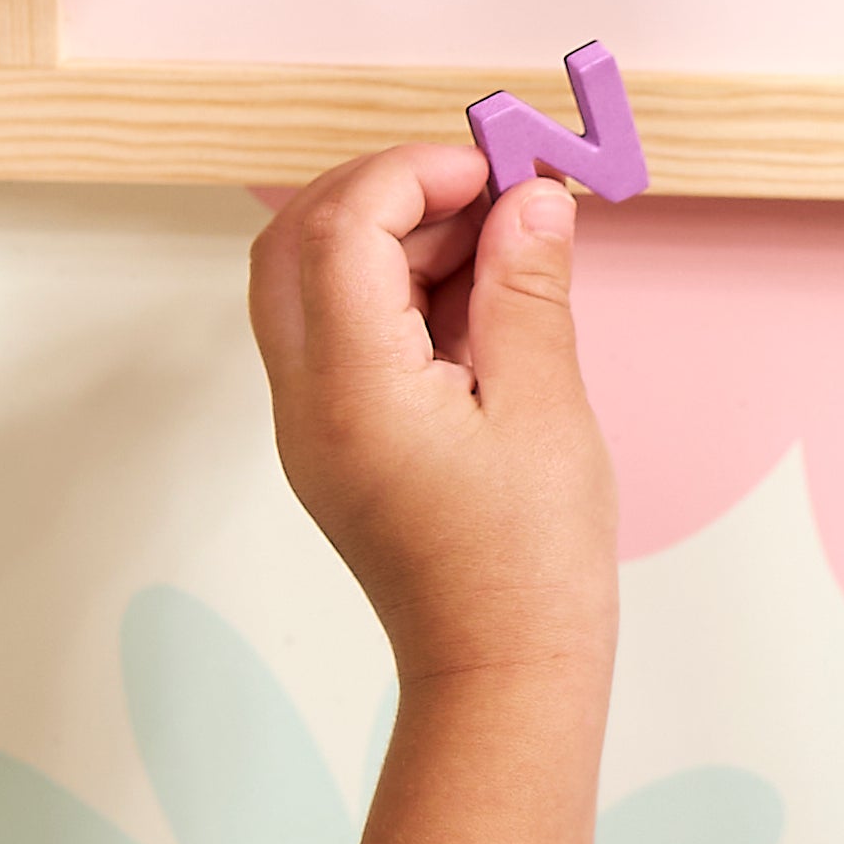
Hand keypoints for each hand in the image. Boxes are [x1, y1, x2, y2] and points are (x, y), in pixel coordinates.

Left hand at [250, 146, 618, 691]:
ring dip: (392, 239)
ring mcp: (310, 424)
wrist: (499, 673)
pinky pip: (338, 333)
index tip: (495, 170)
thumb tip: (530, 197)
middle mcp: (306, 400)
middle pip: (297, 240)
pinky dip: (393, 291)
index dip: (414, 174)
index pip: (342, 226)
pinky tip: (475, 301)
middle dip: (389, 192)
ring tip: (497, 247)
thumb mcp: (546, 409)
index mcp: (352, 388)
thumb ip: (527, 290)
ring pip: (310, 283)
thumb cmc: (529, 564)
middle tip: (488, 194)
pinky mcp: (333, 442)